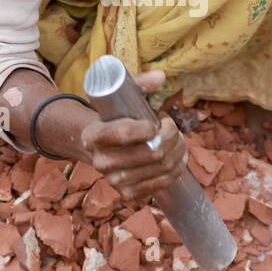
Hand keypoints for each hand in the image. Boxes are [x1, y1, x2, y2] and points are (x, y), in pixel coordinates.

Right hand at [78, 70, 188, 201]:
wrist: (99, 147)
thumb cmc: (113, 117)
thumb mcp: (120, 97)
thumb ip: (139, 83)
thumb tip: (161, 76)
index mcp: (93, 136)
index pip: (123, 133)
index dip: (147, 127)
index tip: (158, 120)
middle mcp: (101, 162)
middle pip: (151, 152)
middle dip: (171, 136)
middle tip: (172, 126)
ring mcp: (114, 181)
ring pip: (162, 167)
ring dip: (178, 150)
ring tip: (177, 138)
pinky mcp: (129, 194)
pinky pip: (163, 183)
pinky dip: (177, 167)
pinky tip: (178, 155)